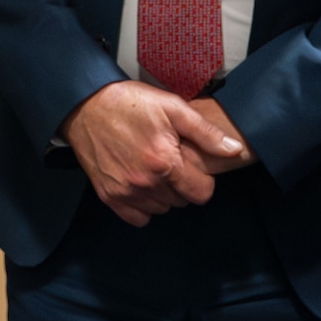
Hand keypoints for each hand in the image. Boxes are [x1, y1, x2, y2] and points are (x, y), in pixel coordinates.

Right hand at [61, 81, 244, 226]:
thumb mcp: (172, 107)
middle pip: (182, 202)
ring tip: (153, 167)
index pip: (202, 193)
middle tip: (170, 160)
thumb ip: (205, 132)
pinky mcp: (109, 197)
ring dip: (163, 194)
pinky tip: (140, 181)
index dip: (202, 178)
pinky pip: (138, 217)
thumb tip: (235, 150)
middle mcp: (145, 183)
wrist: (85, 105)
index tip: (191, 164)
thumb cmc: (130, 103)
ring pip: (162, 209)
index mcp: (164, 162)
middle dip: (182, 184)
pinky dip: (143, 204)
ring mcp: (125, 192)